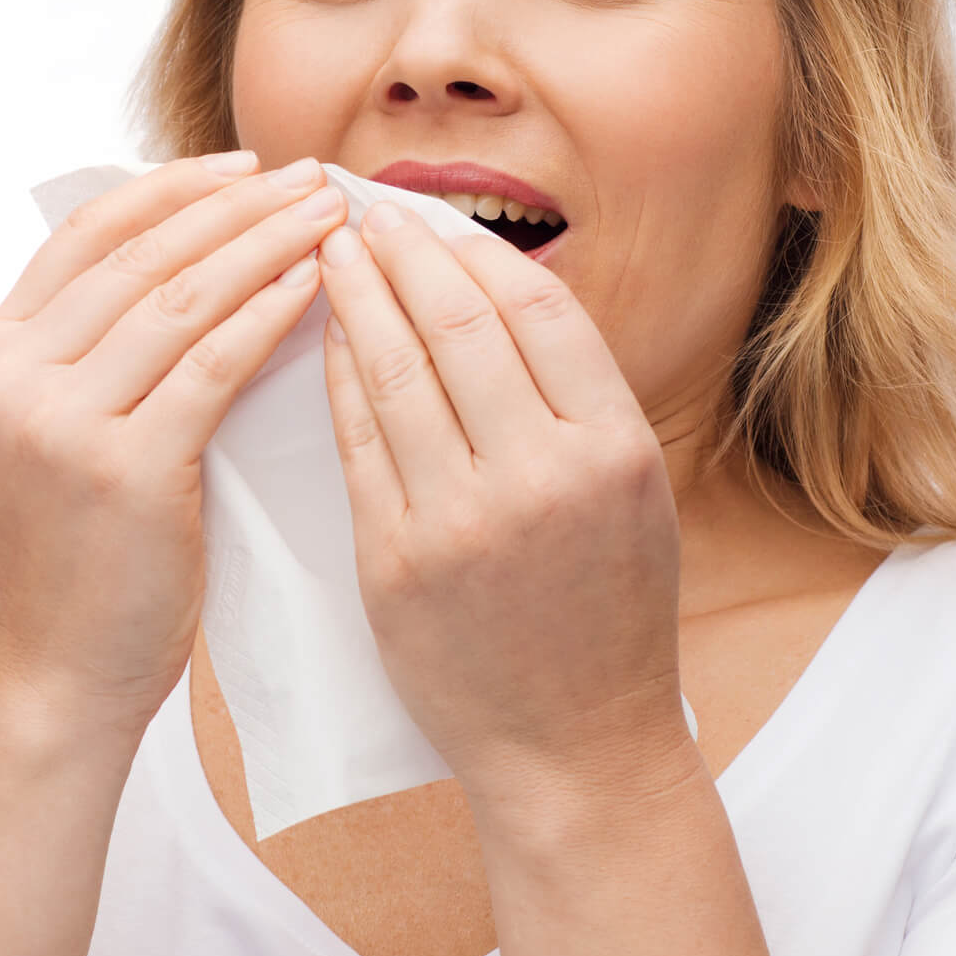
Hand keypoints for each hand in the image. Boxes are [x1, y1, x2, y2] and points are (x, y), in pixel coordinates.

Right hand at [0, 153, 346, 742]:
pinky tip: (317, 286)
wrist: (59, 673)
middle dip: (237, 204)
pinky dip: (269, 314)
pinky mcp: (121, 467)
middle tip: (314, 176)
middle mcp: (13, 374)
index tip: (247, 163)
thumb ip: (101, 350)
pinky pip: (210, 364)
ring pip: (180, 298)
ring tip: (331, 216)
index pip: (88, 233)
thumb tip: (199, 257)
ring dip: (266, 244)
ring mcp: (59, 420)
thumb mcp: (62, 432)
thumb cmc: (83, 557)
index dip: (172, 187)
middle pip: (141, 254)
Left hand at [316, 202, 688, 801]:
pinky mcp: (394, 562)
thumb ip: (576, 399)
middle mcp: (542, 477)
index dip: (477, 250)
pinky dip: (338, 377)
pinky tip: (323, 337)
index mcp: (613, 450)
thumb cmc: (607, 613)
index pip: (539, 310)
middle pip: (459, 325)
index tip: (434, 216)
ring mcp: (462, 522)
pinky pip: (356, 442)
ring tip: (326, 250)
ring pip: (395, 374)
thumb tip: (497, 288)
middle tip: (361, 209)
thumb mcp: (631, 494)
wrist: (574, 747)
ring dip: (356, 298)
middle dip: (403, 252)